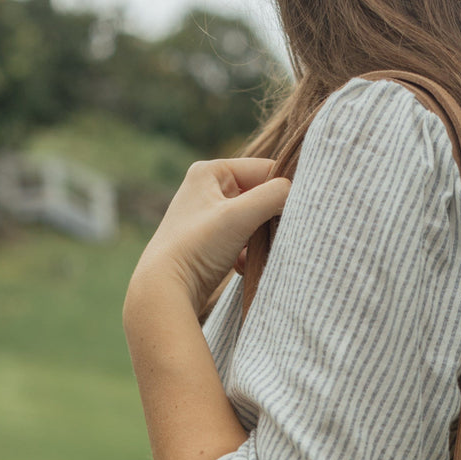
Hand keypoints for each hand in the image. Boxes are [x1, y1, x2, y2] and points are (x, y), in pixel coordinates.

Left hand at [125, 157, 290, 323]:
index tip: (294, 213)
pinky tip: (240, 267)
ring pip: (251, 221)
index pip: (263, 169)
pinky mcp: (208, 243)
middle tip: (274, 236)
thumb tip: (296, 192)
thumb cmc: (197, 248)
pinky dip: (246, 254)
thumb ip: (273, 197)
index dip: (281, 190)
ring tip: (253, 254)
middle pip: (258, 195)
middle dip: (269, 218)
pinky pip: (240, 241)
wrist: (164, 290)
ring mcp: (206, 217)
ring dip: (258, 239)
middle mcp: (206, 189)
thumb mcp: (239, 216)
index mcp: (210, 171)